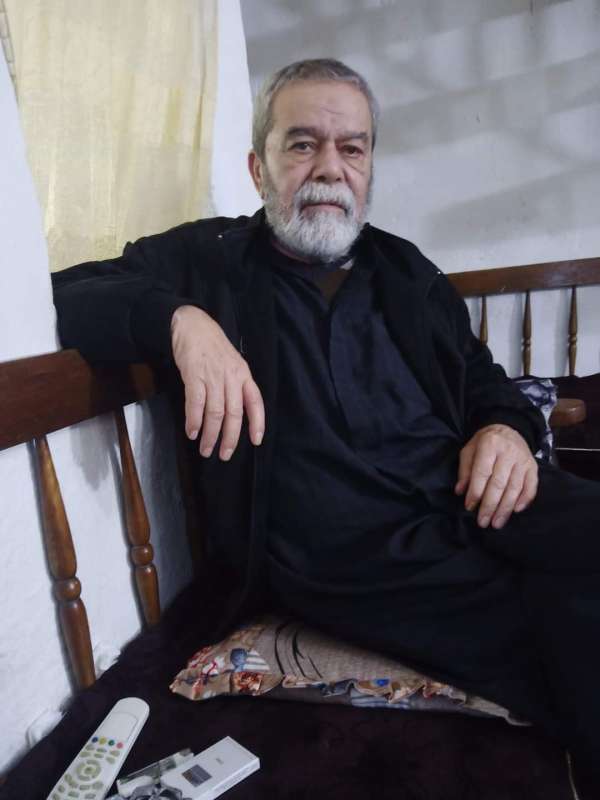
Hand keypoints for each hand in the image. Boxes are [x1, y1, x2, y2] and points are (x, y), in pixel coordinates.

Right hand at [171, 305, 263, 459]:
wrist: (193, 325)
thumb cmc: (212, 347)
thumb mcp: (232, 363)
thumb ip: (235, 386)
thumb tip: (234, 413)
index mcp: (243, 374)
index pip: (255, 402)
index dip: (257, 423)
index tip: (256, 441)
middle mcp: (231, 376)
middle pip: (234, 413)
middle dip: (230, 438)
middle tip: (224, 455)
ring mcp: (213, 376)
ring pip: (215, 412)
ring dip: (210, 434)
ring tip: (205, 449)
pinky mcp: (194, 375)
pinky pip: (196, 403)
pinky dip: (194, 421)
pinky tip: (192, 432)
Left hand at [454, 424, 537, 528]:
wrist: (508, 428)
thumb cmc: (485, 443)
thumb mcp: (469, 450)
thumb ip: (465, 470)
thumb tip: (460, 491)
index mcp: (490, 445)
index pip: (482, 472)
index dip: (475, 491)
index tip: (469, 507)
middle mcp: (508, 452)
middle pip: (499, 483)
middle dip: (490, 505)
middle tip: (483, 522)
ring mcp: (523, 460)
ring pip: (515, 488)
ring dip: (505, 508)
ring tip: (496, 523)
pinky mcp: (533, 467)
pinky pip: (531, 486)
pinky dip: (524, 500)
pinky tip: (515, 511)